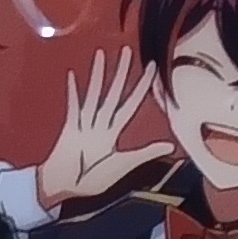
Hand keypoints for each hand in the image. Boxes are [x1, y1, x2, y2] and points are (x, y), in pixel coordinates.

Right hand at [40, 43, 159, 210]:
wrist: (66, 188)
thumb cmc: (93, 179)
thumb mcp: (124, 165)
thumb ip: (145, 153)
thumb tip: (171, 146)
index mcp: (113, 132)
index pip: (131, 104)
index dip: (142, 87)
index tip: (152, 69)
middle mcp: (100, 124)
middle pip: (113, 94)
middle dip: (120, 73)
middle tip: (127, 50)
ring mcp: (84, 124)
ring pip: (94, 95)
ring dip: (97, 75)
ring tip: (101, 54)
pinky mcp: (70, 129)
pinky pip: (73, 108)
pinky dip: (73, 93)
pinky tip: (73, 75)